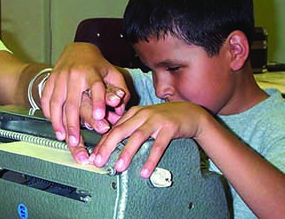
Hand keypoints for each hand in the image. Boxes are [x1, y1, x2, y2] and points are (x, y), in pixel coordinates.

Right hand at [40, 43, 128, 157]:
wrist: (77, 50)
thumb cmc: (97, 66)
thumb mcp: (113, 73)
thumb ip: (121, 91)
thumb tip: (121, 110)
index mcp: (92, 72)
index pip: (96, 87)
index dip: (98, 101)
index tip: (100, 116)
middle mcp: (74, 74)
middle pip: (72, 102)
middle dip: (73, 123)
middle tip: (75, 142)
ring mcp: (60, 77)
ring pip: (56, 102)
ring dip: (58, 122)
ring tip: (62, 137)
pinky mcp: (50, 80)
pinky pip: (46, 98)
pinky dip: (48, 112)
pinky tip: (53, 124)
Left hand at [90, 102, 208, 177]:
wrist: (191, 113)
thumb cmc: (165, 119)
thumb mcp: (145, 120)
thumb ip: (131, 128)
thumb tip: (112, 144)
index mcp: (134, 113)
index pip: (113, 129)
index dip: (102, 143)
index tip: (93, 157)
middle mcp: (143, 114)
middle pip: (120, 130)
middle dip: (107, 147)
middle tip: (98, 161)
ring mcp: (156, 120)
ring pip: (137, 137)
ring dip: (126, 153)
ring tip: (119, 167)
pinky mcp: (170, 127)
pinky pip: (158, 146)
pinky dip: (150, 159)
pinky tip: (144, 171)